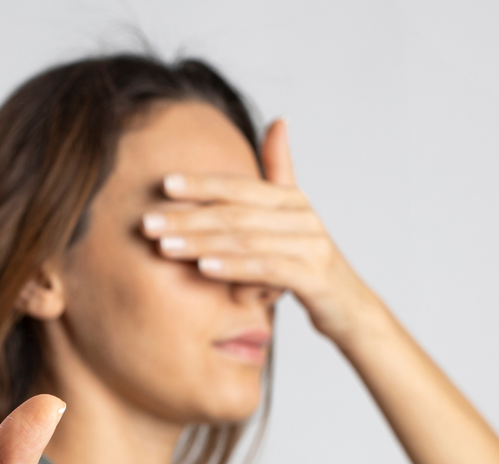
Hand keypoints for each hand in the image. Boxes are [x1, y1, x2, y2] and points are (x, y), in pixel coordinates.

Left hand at [140, 119, 385, 344]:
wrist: (350, 309)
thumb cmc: (310, 264)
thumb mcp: (292, 219)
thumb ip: (280, 172)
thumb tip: (278, 119)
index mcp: (292, 200)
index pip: (239, 187)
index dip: (201, 184)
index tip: (163, 185)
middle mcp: (302, 216)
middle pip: (235, 213)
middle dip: (188, 217)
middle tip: (148, 223)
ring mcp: (310, 246)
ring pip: (246, 240)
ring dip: (201, 243)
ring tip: (165, 246)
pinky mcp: (314, 277)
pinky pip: (266, 269)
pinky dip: (233, 267)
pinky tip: (204, 269)